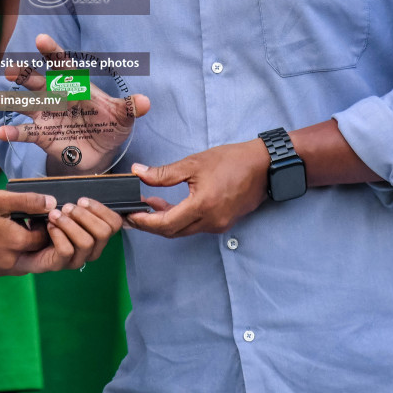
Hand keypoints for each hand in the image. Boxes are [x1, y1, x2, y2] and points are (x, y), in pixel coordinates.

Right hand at [0, 34, 149, 173]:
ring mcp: (46, 115)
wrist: (102, 151)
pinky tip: (1, 133)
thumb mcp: (123, 116)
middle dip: (25, 74)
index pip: (63, 65)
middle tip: (11, 69)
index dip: (52, 52)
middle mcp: (56, 96)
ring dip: (13, 100)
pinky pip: (25, 132)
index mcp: (75, 85)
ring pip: (26, 103)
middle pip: (38, 81)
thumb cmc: (111, 124)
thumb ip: (131, 107)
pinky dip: (13, 133)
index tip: (41, 40)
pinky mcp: (41, 135)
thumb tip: (145, 102)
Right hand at [0, 189, 55, 275]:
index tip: (38, 210)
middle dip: (39, 235)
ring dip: (25, 240)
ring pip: (23, 255)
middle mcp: (10, 260)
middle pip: (37, 250)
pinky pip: (9, 258)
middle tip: (31, 217)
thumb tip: (52, 203)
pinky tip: (0, 229)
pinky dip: (11, 246)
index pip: (46, 237)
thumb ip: (27, 201)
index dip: (46, 222)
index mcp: (16, 243)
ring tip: (14, 220)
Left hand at [15, 199, 124, 273]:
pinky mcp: (60, 265)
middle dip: (85, 216)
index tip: (82, 200)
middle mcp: (92, 249)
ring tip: (54, 215)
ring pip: (86, 242)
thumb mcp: (65, 208)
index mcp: (97, 234)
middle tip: (67, 207)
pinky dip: (58, 235)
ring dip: (69, 224)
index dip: (101, 209)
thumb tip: (82, 197)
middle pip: (104, 233)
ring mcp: (77, 259)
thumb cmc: (48, 221)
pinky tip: (49, 226)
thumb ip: (77, 203)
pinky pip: (67, 251)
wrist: (24, 242)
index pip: (114, 223)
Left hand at [125, 141, 268, 237]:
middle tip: (133, 211)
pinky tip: (171, 205)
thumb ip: (163, 173)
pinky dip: (180, 218)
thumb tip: (137, 173)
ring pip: (183, 230)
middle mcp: (211, 222)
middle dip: (150, 223)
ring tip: (149, 204)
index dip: (144, 222)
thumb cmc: (231, 161)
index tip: (129, 214)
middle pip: (172, 232)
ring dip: (165, 220)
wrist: (263, 166)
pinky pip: (195, 226)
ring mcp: (219, 225)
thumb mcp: (194, 164)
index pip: (165, 224)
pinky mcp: (223, 223)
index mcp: (202, 206)